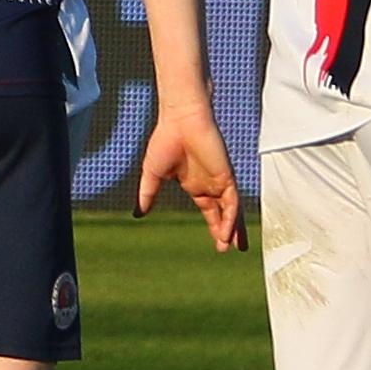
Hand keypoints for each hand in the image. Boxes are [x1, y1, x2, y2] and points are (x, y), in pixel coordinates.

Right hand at [138, 95, 240, 243]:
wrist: (180, 120)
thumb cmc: (165, 140)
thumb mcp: (152, 174)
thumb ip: (147, 194)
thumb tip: (138, 213)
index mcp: (195, 183)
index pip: (209, 210)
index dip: (214, 225)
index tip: (218, 243)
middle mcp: (210, 183)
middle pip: (223, 213)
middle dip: (226, 231)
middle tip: (226, 249)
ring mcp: (220, 180)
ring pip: (231, 210)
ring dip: (232, 228)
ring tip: (232, 247)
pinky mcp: (226, 175)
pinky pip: (231, 201)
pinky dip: (230, 218)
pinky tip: (226, 232)